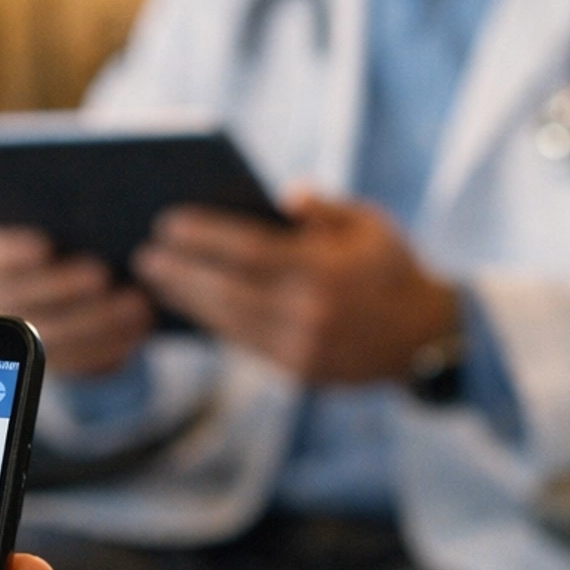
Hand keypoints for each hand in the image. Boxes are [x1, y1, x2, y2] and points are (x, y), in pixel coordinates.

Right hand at [0, 198, 152, 377]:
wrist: (66, 273)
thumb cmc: (63, 224)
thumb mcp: (54, 207)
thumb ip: (56, 200)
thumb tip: (80, 189)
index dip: (12, 252)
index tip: (46, 244)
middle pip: (16, 300)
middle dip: (62, 288)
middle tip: (102, 273)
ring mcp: (17, 328)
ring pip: (49, 336)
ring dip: (96, 320)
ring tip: (135, 302)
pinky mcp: (51, 356)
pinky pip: (76, 360)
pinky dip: (109, 343)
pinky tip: (139, 324)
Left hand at [133, 189, 459, 384]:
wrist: (426, 337)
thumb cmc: (390, 267)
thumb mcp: (369, 223)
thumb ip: (323, 207)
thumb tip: (282, 196)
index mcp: (326, 270)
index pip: (249, 251)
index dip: (203, 237)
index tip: (167, 222)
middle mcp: (311, 314)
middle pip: (228, 291)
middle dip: (181, 273)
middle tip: (143, 255)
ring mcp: (303, 349)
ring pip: (229, 323)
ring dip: (187, 301)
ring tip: (155, 279)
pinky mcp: (297, 373)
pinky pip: (243, 345)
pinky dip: (212, 324)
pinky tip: (188, 305)